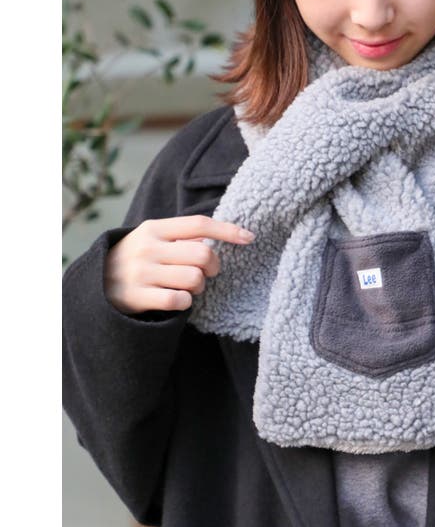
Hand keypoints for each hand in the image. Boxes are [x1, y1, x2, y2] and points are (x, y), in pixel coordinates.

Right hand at [103, 215, 254, 313]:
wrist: (94, 283)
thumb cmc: (137, 258)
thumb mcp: (153, 238)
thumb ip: (182, 235)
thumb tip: (222, 233)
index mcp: (154, 228)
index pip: (199, 224)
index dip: (227, 230)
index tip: (249, 237)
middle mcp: (147, 247)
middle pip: (202, 254)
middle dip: (213, 266)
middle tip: (208, 272)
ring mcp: (140, 272)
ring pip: (193, 278)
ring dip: (199, 286)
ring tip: (189, 286)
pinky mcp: (136, 297)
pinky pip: (178, 300)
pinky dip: (186, 302)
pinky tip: (179, 299)